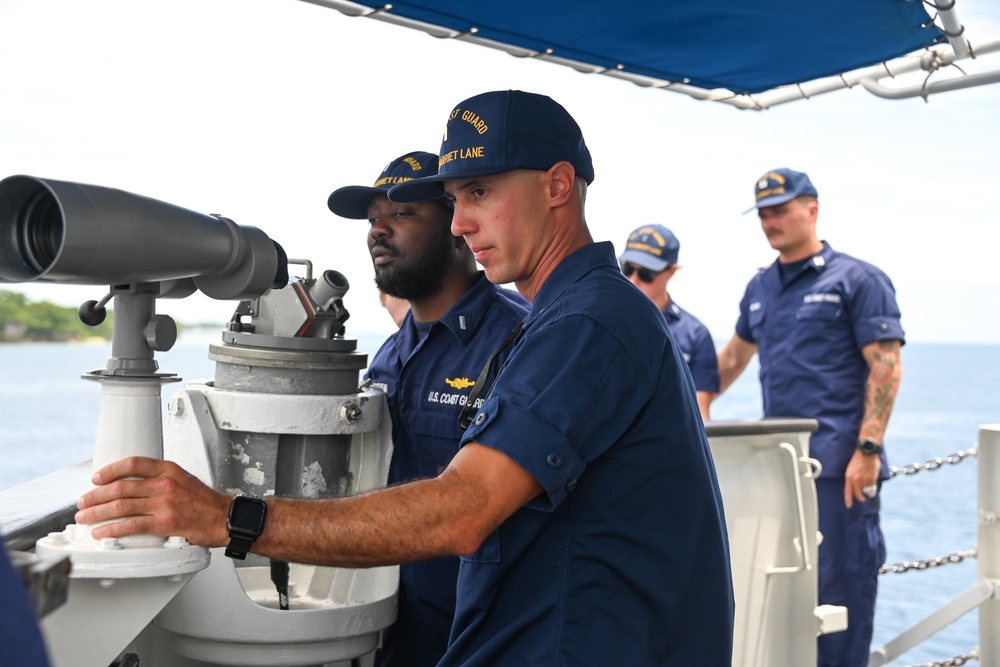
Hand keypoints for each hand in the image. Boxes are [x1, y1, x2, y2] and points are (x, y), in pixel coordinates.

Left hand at [75, 456, 230, 546]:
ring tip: (85, 517)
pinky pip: (132, 525)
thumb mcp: (184, 480)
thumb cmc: (206, 502)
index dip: (111, 470)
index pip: (134, 464)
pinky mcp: (165, 523)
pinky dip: (112, 529)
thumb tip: (135, 486)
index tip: (97, 477)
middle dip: (96, 495)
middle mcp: (165, 484)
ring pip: (122, 506)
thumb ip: (161, 480)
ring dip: (98, 512)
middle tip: (84, 502)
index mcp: (170, 470)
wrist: (225, 518)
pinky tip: (102, 532)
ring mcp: (165, 503)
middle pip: (121, 486)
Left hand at [843, 449, 880, 508]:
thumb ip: (852, 479)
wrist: (867, 453)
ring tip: (867, 484)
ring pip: (866, 491)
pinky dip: (872, 487)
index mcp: (849, 477)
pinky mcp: (872, 479)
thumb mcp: (850, 470)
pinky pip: (872, 487)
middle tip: (862, 499)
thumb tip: (854, 488)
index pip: (847, 491)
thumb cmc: (858, 460)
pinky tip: (871, 481)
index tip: (849, 506)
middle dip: (860, 498)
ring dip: (867, 491)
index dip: (848, 500)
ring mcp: (864, 480)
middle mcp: (856, 480)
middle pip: (858, 495)